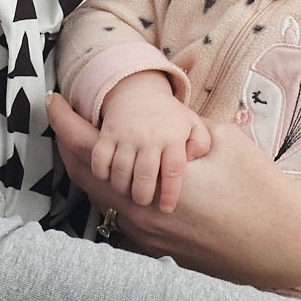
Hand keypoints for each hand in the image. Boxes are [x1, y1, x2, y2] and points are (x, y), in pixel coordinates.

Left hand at [48, 92, 300, 288]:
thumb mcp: (219, 139)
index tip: (53, 99)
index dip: (67, 123)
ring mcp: (150, 239)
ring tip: (90, 138)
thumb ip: (183, 129)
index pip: (92, 151)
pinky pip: (122, 214)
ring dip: (91, 166)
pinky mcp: (162, 251)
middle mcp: (141, 218)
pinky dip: (112, 187)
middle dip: (69, 144)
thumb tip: (166, 124)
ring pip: (103, 197)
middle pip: (86, 177)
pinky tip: (122, 170)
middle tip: (63, 115)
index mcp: (150, 187)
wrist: (285, 243)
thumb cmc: (258, 187)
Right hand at [94, 72, 211, 212]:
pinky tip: (111, 176)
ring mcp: (126, 135)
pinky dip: (102, 174)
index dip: (170, 194)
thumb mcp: (192, 125)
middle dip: (143, 196)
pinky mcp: (107, 134)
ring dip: (123, 188)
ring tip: (129, 190)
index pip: (173, 170)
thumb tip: (193, 163)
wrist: (139, 92)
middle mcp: (149, 137)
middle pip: (144, 176)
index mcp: (172, 137)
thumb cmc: (168, 117)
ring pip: (120, 172)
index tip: (167, 208)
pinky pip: (100, 161)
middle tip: (144, 200)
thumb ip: (201, 145)